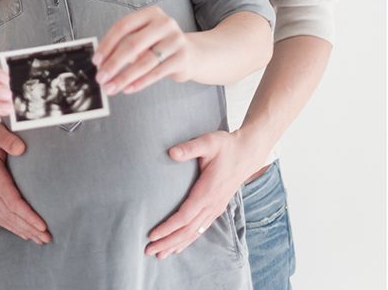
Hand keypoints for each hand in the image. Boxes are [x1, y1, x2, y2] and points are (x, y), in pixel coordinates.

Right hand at [0, 125, 50, 244]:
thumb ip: (9, 141)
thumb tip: (22, 149)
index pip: (13, 202)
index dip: (28, 216)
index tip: (42, 225)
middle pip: (12, 216)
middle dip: (30, 228)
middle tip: (47, 238)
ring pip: (6, 219)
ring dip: (23, 230)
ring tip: (39, 239)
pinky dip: (12, 227)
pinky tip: (22, 232)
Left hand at [94, 6, 196, 94]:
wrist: (193, 54)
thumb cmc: (161, 45)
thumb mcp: (145, 37)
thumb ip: (126, 44)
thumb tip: (102, 63)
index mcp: (151, 13)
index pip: (123, 26)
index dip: (107, 44)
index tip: (96, 60)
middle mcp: (164, 23)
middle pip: (132, 44)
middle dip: (113, 64)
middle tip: (100, 78)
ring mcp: (175, 40)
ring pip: (144, 62)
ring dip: (124, 77)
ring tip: (111, 87)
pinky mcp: (182, 58)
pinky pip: (156, 73)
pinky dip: (140, 82)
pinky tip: (128, 88)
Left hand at [145, 129, 259, 258]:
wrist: (247, 153)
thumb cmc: (226, 146)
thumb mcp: (208, 142)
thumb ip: (189, 148)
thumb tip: (171, 153)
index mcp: (208, 192)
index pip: (184, 216)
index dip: (168, 228)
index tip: (152, 235)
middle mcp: (212, 205)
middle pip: (187, 230)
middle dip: (167, 242)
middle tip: (148, 251)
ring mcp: (215, 208)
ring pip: (194, 233)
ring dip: (176, 245)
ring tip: (160, 255)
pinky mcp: (216, 208)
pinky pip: (201, 229)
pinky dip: (188, 240)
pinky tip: (178, 246)